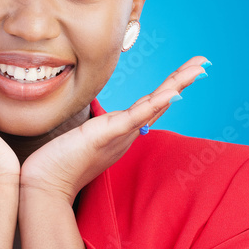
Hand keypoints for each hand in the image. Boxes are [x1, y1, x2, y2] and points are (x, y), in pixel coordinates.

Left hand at [19, 56, 209, 202]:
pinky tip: (171, 94)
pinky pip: (135, 118)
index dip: (171, 88)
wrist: (45, 186)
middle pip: (160, 102)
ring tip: (197, 70)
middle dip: (182, 81)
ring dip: (176, 86)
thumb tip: (96, 123)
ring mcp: (119, 135)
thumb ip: (94, 130)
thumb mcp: (82, 139)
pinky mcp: (107, 135)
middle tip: (203, 63)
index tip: (188, 71)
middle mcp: (126, 134)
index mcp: (121, 132)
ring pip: (153, 106)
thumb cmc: (58, 164)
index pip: (151, 105)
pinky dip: (153, 106)